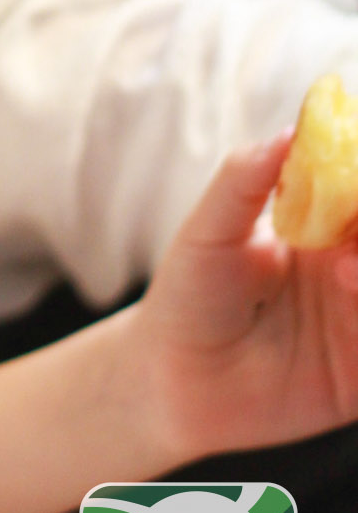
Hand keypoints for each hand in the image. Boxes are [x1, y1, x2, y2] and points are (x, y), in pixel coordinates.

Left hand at [135, 133, 357, 464]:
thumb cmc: (189, 294)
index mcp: (323, 227)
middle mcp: (352, 269)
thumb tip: (289, 132)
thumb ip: (245, 181)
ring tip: (346, 270)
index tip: (356, 165)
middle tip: (353, 231)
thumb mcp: (210, 231)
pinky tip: (352, 301)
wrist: (173, 380)